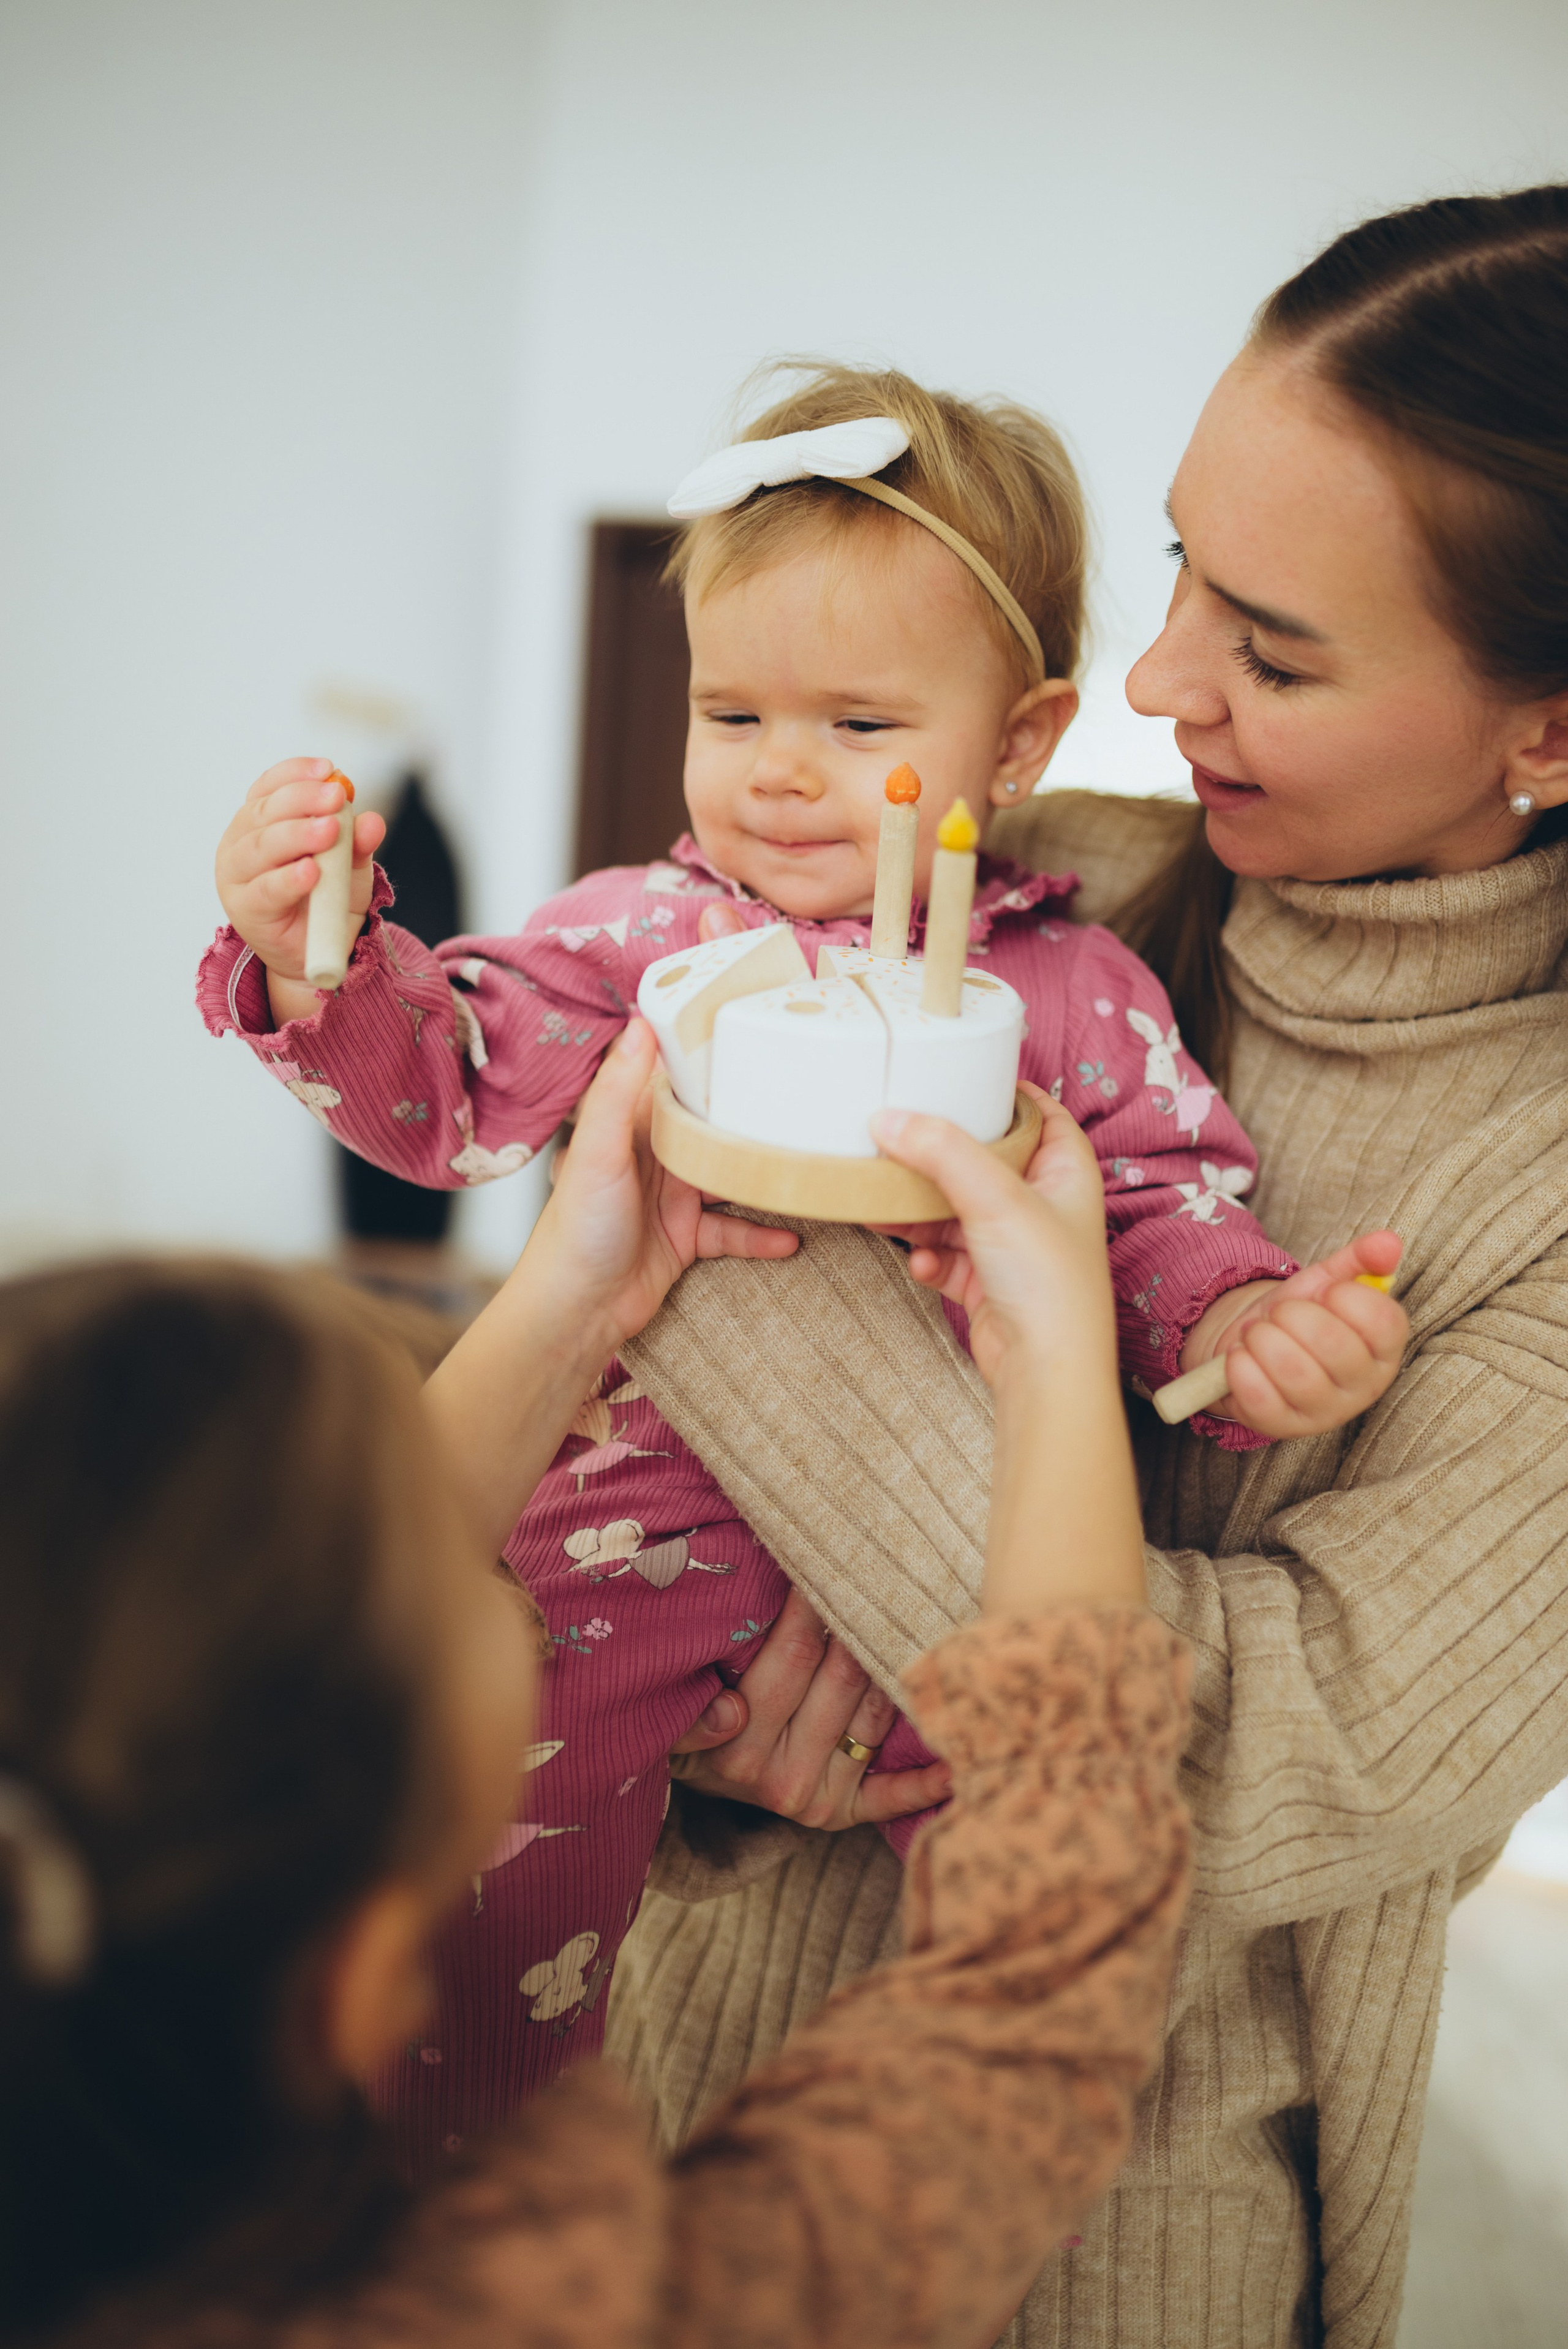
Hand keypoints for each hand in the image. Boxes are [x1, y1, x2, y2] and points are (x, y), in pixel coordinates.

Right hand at [215, 757, 386, 1021]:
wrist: (316, 950)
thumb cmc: (325, 896)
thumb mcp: (348, 865)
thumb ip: (357, 843)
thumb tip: (372, 822)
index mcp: (259, 820)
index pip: (270, 786)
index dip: (296, 773)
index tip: (328, 769)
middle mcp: (240, 841)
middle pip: (265, 811)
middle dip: (303, 800)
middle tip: (336, 797)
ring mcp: (236, 876)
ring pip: (262, 847)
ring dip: (296, 836)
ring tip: (328, 831)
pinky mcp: (244, 910)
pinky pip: (266, 890)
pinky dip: (288, 879)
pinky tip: (310, 871)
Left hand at [424, 1019, 798, 1556]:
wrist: (573, 1311)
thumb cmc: (573, 1230)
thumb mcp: (598, 1151)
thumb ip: (618, 1090)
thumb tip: (639, 1023)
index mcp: (630, 1127)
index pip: (674, 1080)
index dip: (708, 1058)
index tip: (752, 1032)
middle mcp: (654, 1157)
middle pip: (711, 1127)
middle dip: (750, 1116)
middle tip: (801, 1099)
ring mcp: (672, 1199)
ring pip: (730, 1177)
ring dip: (763, 1175)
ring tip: (807, 1163)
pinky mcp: (686, 1240)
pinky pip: (733, 1232)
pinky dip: (761, 1236)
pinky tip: (791, 1237)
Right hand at [670, 1589, 950, 1830]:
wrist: (701, 1781)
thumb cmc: (694, 1714)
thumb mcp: (676, 1710)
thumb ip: (694, 1711)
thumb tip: (729, 1714)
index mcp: (738, 1746)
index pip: (795, 1653)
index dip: (818, 1602)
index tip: (833, 1558)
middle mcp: (782, 1779)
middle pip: (844, 1677)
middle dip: (862, 1622)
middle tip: (882, 1573)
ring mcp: (818, 1800)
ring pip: (875, 1715)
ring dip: (898, 1667)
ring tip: (916, 1617)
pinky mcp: (844, 1815)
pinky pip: (893, 1795)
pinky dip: (927, 1777)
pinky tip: (956, 1754)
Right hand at [873, 1083, 1115, 1390]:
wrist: (1047, 1370)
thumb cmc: (1049, 1283)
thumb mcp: (995, 1198)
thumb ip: (941, 1151)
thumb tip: (888, 1118)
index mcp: (1065, 1170)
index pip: (1038, 1112)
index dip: (1004, 1094)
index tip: (960, 1075)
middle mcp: (1041, 1204)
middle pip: (981, 1160)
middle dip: (935, 1156)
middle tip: (894, 1137)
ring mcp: (1012, 1244)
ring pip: (953, 1208)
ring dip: (918, 1209)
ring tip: (882, 1203)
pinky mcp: (986, 1281)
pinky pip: (944, 1254)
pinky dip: (927, 1256)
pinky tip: (919, 1264)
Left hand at [1179, 1231, 1406, 1438]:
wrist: (1253, 1345)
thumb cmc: (1300, 1315)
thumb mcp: (1328, 1281)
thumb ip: (1360, 1260)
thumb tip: (1388, 1242)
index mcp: (1384, 1349)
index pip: (1382, 1322)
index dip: (1344, 1297)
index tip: (1324, 1293)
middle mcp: (1364, 1387)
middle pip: (1333, 1345)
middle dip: (1292, 1315)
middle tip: (1280, 1312)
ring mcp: (1325, 1413)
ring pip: (1294, 1372)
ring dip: (1263, 1338)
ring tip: (1258, 1332)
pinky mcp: (1283, 1427)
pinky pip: (1260, 1397)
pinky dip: (1240, 1367)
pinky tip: (1239, 1355)